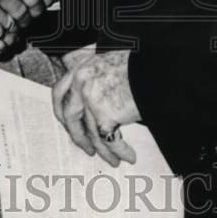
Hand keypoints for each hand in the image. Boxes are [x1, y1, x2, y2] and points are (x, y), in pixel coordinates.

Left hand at [52, 49, 139, 165]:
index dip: (62, 110)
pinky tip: (126, 156)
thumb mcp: (112, 58)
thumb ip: (97, 72)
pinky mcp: (104, 115)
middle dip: (78, 135)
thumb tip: (95, 87)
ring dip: (101, 149)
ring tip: (111, 159)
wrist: (156, 68)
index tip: (65, 122)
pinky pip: (108, 140)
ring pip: (90, 132)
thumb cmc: (140, 63)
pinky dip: (119, 151)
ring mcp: (91, 99)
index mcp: (82, 68)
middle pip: (70, 116)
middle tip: (85, 146)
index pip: (60, 91)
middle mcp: (81, 83)